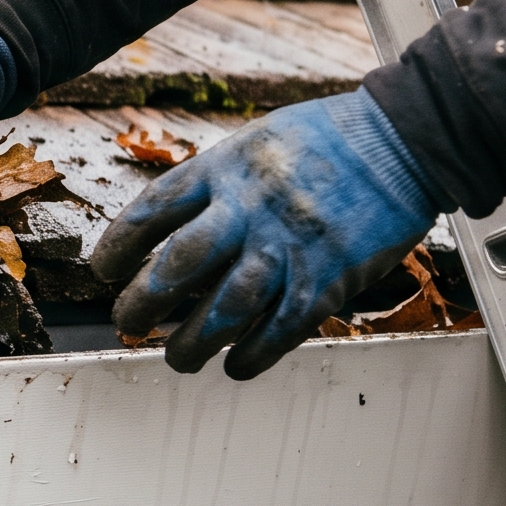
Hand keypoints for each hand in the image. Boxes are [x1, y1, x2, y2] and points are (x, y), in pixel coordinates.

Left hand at [89, 90, 439, 378]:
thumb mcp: (253, 142)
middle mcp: (251, 207)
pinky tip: (235, 365)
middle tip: (127, 322)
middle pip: (179, 264)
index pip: (152, 212)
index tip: (102, 271)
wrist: (403, 142)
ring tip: (178, 358)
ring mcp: (291, 245)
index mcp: (225, 168)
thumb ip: (213, 184)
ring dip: (193, 342)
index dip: (118, 248)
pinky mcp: (329, 278)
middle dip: (143, 302)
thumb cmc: (324, 141)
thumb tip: (167, 230)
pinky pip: (282, 329)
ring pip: (226, 308)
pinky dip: (253, 355)